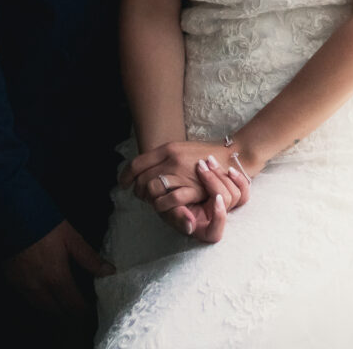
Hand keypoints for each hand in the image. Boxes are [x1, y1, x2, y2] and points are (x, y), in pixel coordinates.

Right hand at [2, 220, 114, 316]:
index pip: (73, 306)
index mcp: (56, 278)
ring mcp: (22, 286)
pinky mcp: (11, 281)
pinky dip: (39, 301)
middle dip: (69, 315)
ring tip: (64, 306)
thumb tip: (110, 271)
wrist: (13, 214)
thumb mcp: (71, 237)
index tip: (92, 313)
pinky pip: (27, 298)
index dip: (84, 313)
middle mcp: (39, 288)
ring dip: (54, 310)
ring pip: (40, 308)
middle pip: (56, 312)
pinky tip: (44, 294)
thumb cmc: (46, 224)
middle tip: (80, 312)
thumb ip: (89, 258)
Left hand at [120, 140, 248, 210]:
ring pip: (152, 189)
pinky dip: (161, 205)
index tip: (123, 183)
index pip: (137, 163)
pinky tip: (162, 205)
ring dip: (148, 199)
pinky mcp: (192, 188)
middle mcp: (172, 160)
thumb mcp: (180, 148)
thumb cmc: (203, 154)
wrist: (229, 157)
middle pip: (142, 178)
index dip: (126, 175)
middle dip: (138, 190)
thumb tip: (142, 168)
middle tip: (140, 196)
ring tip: (151, 201)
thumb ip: (162, 157)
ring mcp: (182, 174)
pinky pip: (168, 200)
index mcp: (168, 148)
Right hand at [158, 156, 251, 239]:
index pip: (215, 233)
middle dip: (215, 182)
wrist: (174, 177)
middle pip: (227, 204)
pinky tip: (228, 168)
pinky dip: (238, 178)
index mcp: (202, 228)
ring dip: (221, 174)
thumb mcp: (167, 207)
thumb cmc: (166, 197)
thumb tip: (191, 225)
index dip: (219, 217)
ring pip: (236, 194)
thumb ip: (176, 216)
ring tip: (207, 161)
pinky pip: (244, 188)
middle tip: (201, 165)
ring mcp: (226, 206)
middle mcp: (216, 219)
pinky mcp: (232, 192)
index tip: (216, 198)